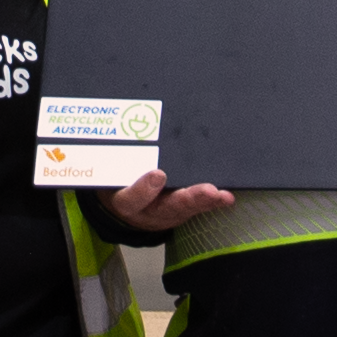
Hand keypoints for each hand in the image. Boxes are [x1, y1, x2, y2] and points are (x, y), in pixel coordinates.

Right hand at [103, 166, 234, 236]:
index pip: (131, 199)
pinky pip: (196, 208)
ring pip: (185, 209)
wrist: (122, 205)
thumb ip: (116, 157)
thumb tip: (131, 122)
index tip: (158, 174)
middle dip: (189, 199)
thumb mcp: (109, 172)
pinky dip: (212, 202)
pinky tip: (227, 197)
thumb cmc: (117, 180)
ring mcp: (164, 213)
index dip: (143, 189)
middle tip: (209, 191)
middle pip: (167, 207)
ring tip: (223, 195)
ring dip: (206, 201)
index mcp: (124, 201)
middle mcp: (146, 211)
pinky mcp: (179, 212)